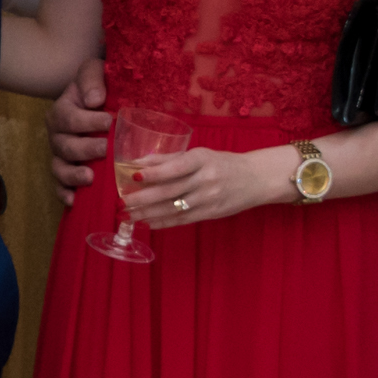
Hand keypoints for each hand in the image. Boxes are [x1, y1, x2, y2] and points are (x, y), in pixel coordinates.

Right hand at [45, 62, 109, 195]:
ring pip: (60, 168)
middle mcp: (57, 135)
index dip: (87, 122)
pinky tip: (74, 201)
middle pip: (65, 146)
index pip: (70, 119)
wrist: (98, 97)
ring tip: (89, 178)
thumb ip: (91, 79)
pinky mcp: (67, 172)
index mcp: (61, 111)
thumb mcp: (94, 71)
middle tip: (106, 149)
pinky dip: (64, 194)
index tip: (109, 121)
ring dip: (73, 175)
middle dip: (85, 149)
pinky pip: (60, 186)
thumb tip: (95, 100)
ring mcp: (61, 155)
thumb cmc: (97, 85)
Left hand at [120, 145, 276, 229]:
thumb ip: (169, 159)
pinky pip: (182, 220)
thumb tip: (138, 162)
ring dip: (147, 214)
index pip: (174, 167)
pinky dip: (162, 222)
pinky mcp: (210, 214)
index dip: (153, 173)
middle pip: (169, 191)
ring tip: (128, 215)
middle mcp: (205, 180)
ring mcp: (208, 199)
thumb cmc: (222, 163)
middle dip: (142, 199)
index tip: (132, 176)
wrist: (255, 179)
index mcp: (202, 160)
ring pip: (173, 208)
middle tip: (121, 203)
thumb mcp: (199, 155)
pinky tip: (146, 222)